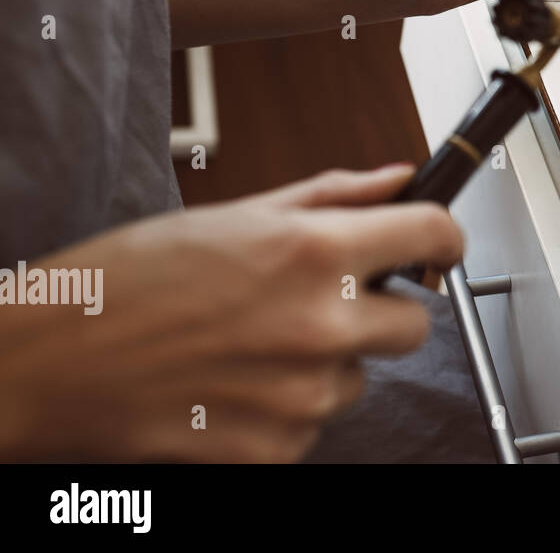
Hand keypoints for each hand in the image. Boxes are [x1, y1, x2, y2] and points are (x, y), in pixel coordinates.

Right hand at [0, 164, 460, 461]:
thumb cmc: (127, 282)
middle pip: (415, 323)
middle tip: (320, 300)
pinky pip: (313, 426)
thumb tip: (398, 177)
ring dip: (324, 362)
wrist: (45, 362)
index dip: (443, 237)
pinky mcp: (275, 451)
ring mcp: (302, 396)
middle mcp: (322, 324)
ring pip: (358, 377)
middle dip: (381, 310)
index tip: (437, 245)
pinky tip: (231, 384)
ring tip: (251, 343)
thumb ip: (332, 197)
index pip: (435, 235)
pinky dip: (285, 409)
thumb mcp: (234, 214)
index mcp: (315, 252)